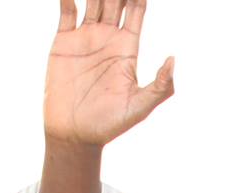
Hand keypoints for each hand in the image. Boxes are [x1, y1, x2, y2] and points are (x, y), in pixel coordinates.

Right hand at [44, 0, 175, 148]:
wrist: (74, 134)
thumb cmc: (109, 125)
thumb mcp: (140, 108)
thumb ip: (161, 86)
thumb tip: (173, 59)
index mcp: (127, 48)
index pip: (137, 11)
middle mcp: (108, 38)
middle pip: (115, 0)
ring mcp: (85, 38)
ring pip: (93, 0)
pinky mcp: (64, 42)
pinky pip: (67, 11)